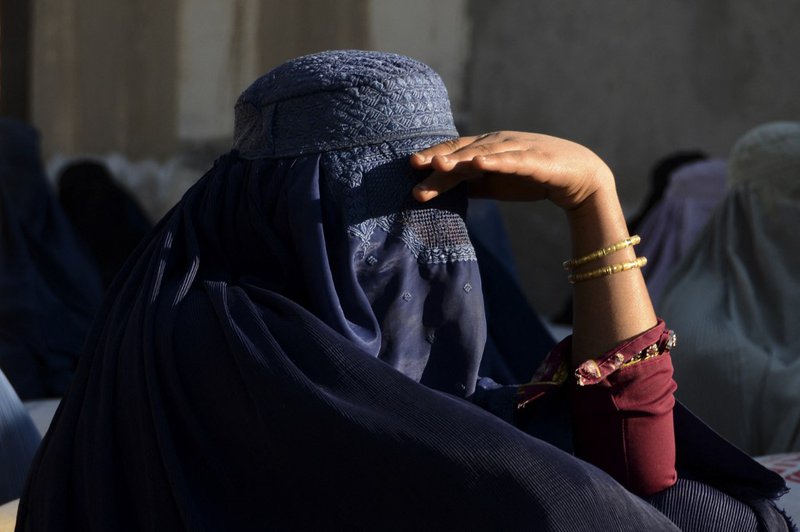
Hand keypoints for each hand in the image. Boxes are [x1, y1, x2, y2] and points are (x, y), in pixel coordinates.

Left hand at [410, 131, 613, 210]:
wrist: (577, 176)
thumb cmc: (532, 178)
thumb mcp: (494, 183)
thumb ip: (470, 184)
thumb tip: (440, 191)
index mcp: (486, 147)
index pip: (454, 150)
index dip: (433, 155)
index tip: (410, 166)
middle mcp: (498, 142)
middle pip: (463, 150)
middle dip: (438, 157)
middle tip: (414, 164)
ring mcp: (516, 148)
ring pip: (483, 153)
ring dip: (460, 158)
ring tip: (438, 163)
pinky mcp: (535, 159)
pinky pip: (512, 160)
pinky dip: (495, 161)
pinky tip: (479, 163)